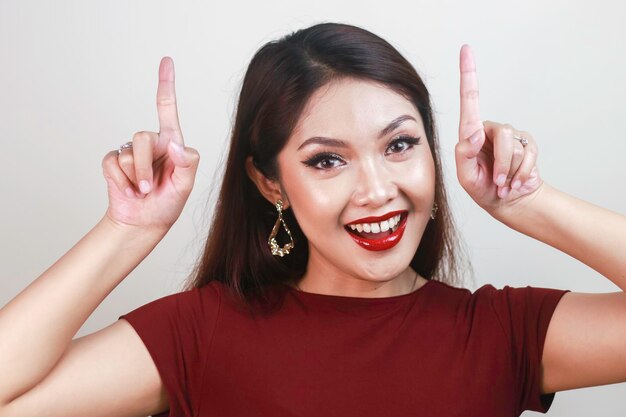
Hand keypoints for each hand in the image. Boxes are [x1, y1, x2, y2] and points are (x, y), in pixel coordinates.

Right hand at [101, 57, 199, 231]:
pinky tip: (128, 191)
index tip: (166, 60)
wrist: (144, 223)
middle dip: (145, 168)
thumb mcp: (185, 186)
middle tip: (150, 189)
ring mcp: (130, 152)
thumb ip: (187, 162)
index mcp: (171, 142)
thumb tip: (173, 143)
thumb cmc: (168, 203)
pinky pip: (112, 163)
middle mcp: (151, 143)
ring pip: (128, 153)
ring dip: (136, 178)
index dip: (166, 84)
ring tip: (142, 192)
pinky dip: (121, 182)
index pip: (167, 109)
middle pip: (142, 137)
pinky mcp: (114, 162)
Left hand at [454, 45, 543, 215]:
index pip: (469, 100)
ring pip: (516, 146)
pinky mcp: (528, 144)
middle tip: (496, 181)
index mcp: (470, 134)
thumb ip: (465, 155)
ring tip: (504, 183)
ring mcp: (511, 136)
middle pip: (502, 134)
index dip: (468, 74)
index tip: (466, 50)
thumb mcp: (466, 178)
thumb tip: (474, 133)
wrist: (509, 203)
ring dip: (510, 171)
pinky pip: (529, 154)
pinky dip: (523, 174)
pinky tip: (516, 183)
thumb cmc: (482, 189)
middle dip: (501, 163)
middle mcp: (490, 130)